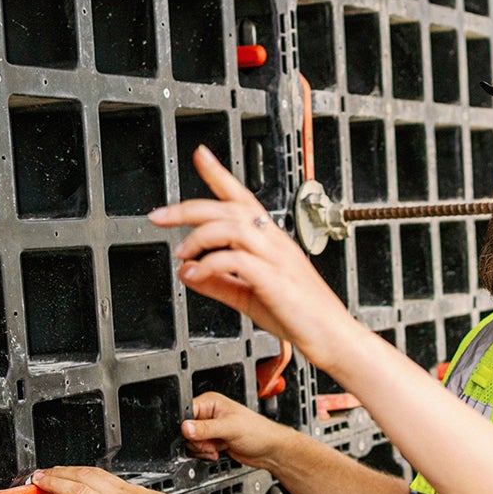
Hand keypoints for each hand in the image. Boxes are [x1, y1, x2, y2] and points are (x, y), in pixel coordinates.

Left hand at [148, 146, 366, 371]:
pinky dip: (209, 265)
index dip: (220, 174)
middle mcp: (275, 243)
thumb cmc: (300, 317)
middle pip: (230, 208)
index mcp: (272, 241)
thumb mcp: (249, 297)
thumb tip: (187, 272)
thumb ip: (218, 283)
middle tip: (160, 215)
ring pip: (233, 227)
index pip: (243, 197)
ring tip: (181, 253)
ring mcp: (277, 259)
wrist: (333, 338)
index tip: (200, 156)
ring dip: (198, 236)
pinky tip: (194, 274)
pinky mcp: (275, 280)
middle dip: (189, 207)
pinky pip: (237, 260)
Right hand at [181, 392, 293, 470]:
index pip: (186, 412)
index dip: (187, 427)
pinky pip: (199, 449)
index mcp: (210, 402)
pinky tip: (216, 452)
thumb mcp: (230, 428)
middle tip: (210, 443)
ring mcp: (210, 428)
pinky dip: (205, 454)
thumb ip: (206, 428)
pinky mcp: (212, 441)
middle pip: (186, 430)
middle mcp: (208, 414)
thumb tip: (185, 428)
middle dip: (197, 441)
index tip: (197, 435)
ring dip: (201, 449)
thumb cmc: (258, 431)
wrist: (269, 450)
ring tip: (215, 447)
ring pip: (191, 442)